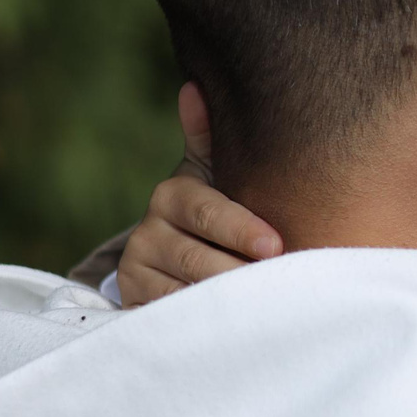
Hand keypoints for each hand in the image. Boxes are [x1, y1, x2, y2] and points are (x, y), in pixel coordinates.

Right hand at [115, 84, 284, 305]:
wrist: (177, 257)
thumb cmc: (215, 209)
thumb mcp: (215, 173)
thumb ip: (210, 137)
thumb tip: (194, 87)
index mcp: (172, 195)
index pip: (206, 211)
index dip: (240, 229)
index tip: (275, 245)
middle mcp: (148, 232)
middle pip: (198, 258)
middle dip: (240, 273)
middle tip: (278, 284)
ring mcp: (140, 272)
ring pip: (189, 293)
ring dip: (229, 304)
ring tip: (267, 310)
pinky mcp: (139, 306)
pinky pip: (176, 320)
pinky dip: (207, 327)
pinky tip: (236, 329)